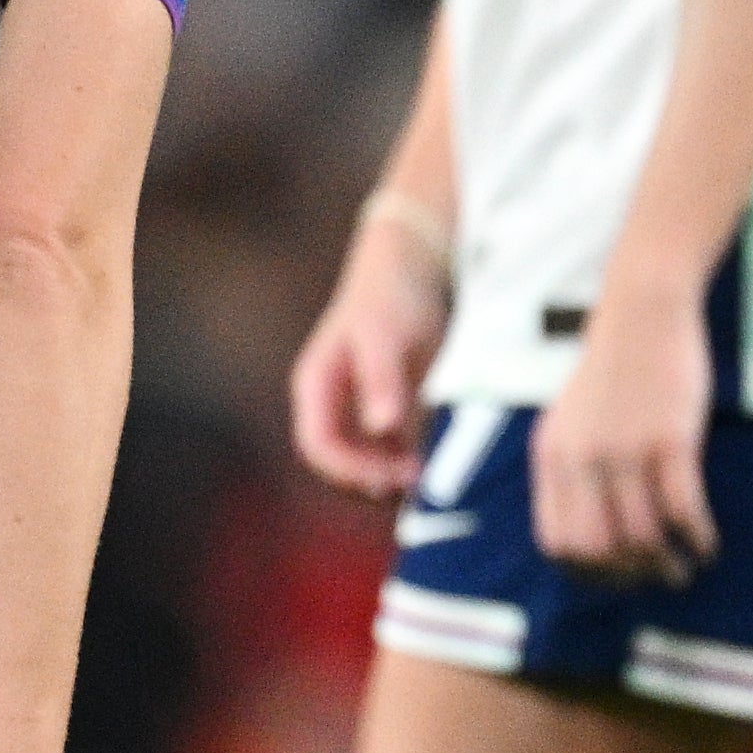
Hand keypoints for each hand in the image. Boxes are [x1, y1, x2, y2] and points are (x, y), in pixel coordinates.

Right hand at [290, 204, 449, 498]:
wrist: (411, 268)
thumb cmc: (390, 296)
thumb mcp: (384, 335)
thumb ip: (380, 380)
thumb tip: (379, 427)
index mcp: (316, 386)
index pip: (316, 445)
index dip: (346, 470)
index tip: (387, 479)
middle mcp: (330, 404)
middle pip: (337, 463)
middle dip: (370, 480)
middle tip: (416, 484)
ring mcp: (355, 409)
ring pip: (362, 462)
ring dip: (389, 478)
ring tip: (429, 480)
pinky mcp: (385, 410)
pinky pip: (388, 451)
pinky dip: (406, 463)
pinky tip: (436, 465)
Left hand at [531, 290, 717, 582]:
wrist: (644, 309)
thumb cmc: (614, 364)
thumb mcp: (571, 417)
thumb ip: (572, 467)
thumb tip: (592, 531)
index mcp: (552, 455)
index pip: (557, 541)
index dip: (586, 571)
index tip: (615, 575)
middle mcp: (582, 459)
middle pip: (598, 549)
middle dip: (628, 575)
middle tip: (654, 576)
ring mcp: (626, 450)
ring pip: (642, 536)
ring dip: (667, 563)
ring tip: (685, 567)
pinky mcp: (671, 440)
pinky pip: (682, 510)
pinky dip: (697, 537)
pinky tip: (708, 543)